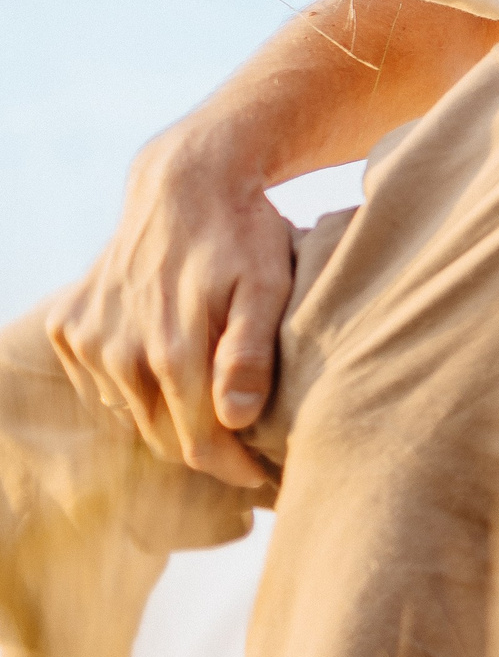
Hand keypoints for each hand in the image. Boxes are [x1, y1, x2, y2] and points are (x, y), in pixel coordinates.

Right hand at [45, 133, 293, 488]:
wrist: (187, 180)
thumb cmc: (243, 234)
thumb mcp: (269, 285)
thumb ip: (250, 353)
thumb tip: (237, 418)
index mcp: (171, 352)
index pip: (200, 443)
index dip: (236, 468)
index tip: (267, 475)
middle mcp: (120, 354)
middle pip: (164, 437)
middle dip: (208, 450)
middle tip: (249, 452)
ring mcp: (90, 341)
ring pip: (135, 413)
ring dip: (172, 415)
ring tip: (215, 405)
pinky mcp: (71, 326)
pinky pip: (104, 383)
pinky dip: (136, 385)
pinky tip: (170, 367)